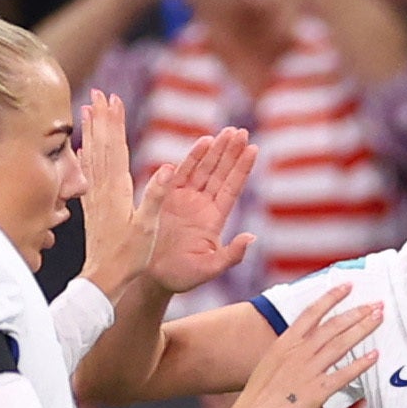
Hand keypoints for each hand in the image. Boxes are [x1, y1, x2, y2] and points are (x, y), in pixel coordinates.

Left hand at [74, 90, 156, 297]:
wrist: (102, 279)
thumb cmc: (128, 258)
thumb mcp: (147, 228)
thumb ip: (156, 197)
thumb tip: (170, 168)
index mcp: (117, 190)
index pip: (116, 147)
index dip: (115, 122)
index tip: (114, 99)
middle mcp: (102, 188)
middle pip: (101, 145)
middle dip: (101, 118)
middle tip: (99, 94)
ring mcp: (94, 196)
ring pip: (92, 155)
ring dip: (92, 130)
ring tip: (88, 109)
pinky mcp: (91, 205)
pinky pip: (88, 173)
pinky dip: (86, 155)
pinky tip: (83, 147)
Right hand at [146, 126, 258, 294]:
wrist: (152, 276)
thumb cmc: (182, 276)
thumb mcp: (210, 268)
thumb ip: (232, 255)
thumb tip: (251, 237)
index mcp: (214, 219)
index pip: (232, 188)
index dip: (242, 169)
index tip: (254, 148)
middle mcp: (201, 205)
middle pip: (220, 173)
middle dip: (231, 152)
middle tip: (242, 131)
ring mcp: (183, 199)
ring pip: (203, 169)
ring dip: (215, 150)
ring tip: (228, 132)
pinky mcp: (165, 196)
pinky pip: (181, 173)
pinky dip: (191, 158)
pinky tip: (203, 143)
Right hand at [215, 285, 382, 407]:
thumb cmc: (256, 399)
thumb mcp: (269, 366)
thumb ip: (288, 355)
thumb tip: (304, 351)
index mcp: (283, 344)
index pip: (311, 313)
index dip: (331, 298)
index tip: (347, 286)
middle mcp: (297, 353)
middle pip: (333, 326)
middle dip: (357, 312)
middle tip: (377, 303)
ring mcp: (307, 371)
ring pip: (341, 344)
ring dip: (363, 329)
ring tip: (379, 318)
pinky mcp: (316, 392)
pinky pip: (344, 374)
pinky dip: (361, 364)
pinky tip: (375, 355)